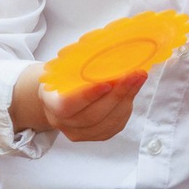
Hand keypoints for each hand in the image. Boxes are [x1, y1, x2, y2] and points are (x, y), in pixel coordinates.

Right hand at [14, 64, 144, 142]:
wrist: (57, 97)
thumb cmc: (61, 77)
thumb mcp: (62, 68)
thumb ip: (79, 66)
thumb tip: (109, 52)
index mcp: (50, 104)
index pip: (68, 105)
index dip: (88, 96)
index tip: (107, 82)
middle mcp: (63, 123)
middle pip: (93, 115)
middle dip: (118, 94)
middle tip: (134, 75)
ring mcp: (80, 133)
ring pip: (108, 122)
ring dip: (127, 99)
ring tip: (138, 79)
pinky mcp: (96, 136)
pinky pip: (115, 125)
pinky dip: (126, 107)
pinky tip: (132, 92)